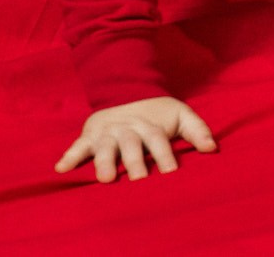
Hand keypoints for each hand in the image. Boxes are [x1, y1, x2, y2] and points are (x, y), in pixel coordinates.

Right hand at [54, 97, 215, 182]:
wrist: (127, 93)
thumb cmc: (157, 115)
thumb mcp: (180, 116)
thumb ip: (197, 130)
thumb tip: (212, 148)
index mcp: (150, 125)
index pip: (159, 140)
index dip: (166, 156)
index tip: (172, 173)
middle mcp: (128, 128)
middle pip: (132, 145)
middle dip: (135, 162)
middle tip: (139, 179)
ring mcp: (108, 132)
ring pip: (106, 147)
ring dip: (104, 162)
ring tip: (105, 178)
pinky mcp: (89, 136)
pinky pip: (78, 146)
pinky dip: (69, 156)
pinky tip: (61, 169)